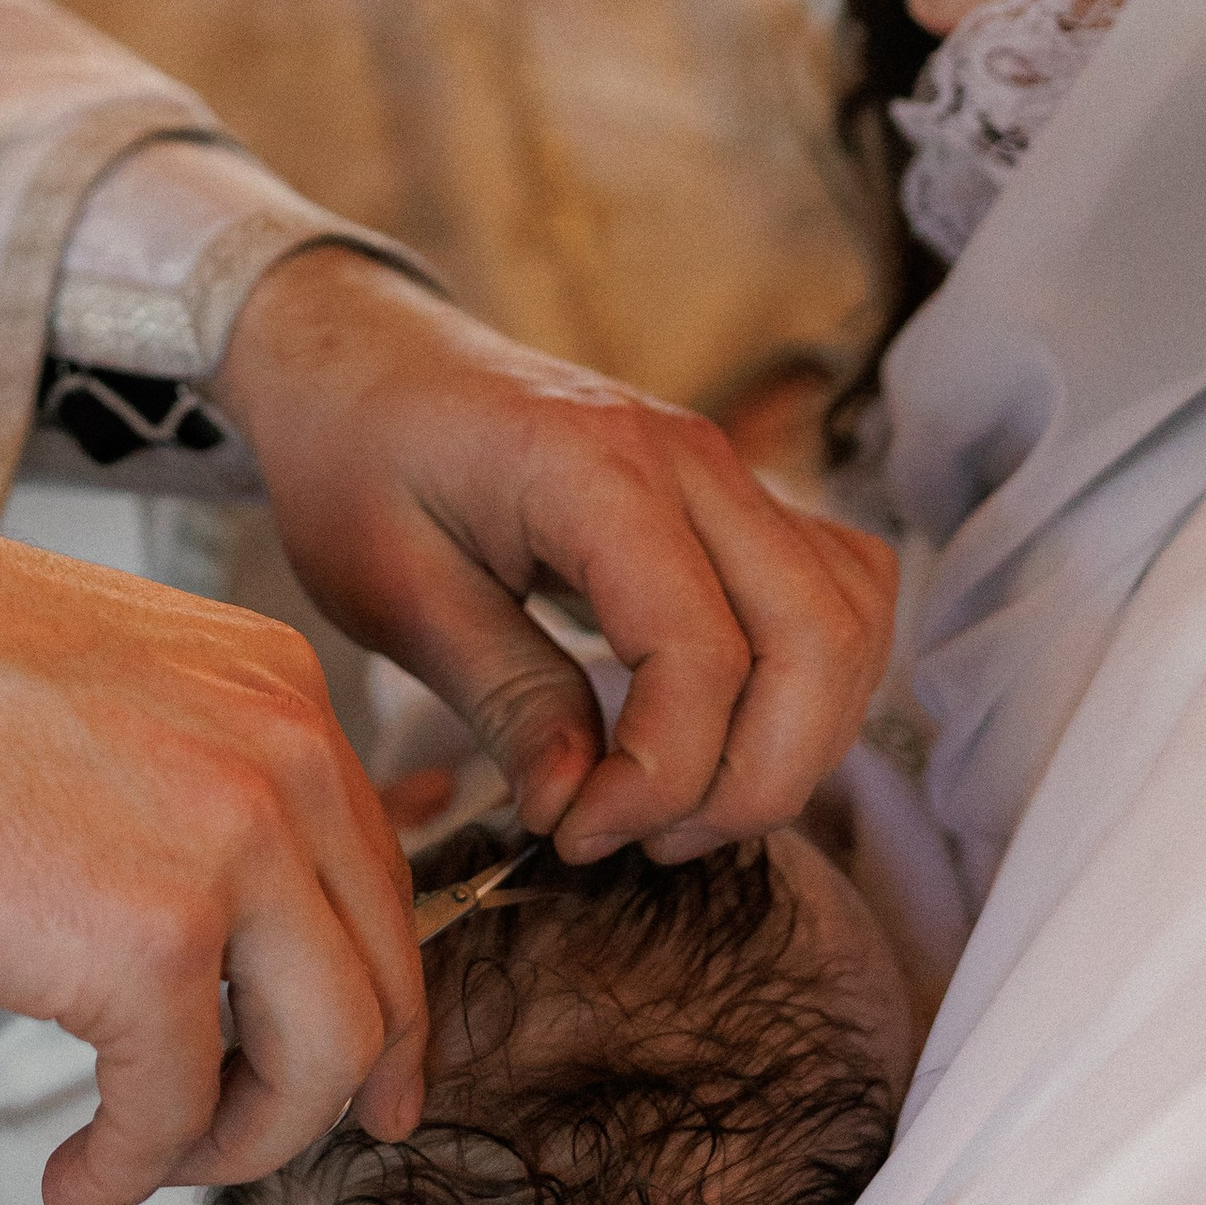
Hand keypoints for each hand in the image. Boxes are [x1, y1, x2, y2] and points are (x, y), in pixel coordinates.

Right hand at [0, 474, 426, 1204]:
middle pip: (378, 980)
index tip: (355, 1076)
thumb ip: (200, 779)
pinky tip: (75, 1172)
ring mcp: (230, 846)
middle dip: (328, 1093)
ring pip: (319, 1061)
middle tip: (258, 1143)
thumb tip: (231, 930)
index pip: (377, 875)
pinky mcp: (147, 943)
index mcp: (277, 687)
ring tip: (151, 1153)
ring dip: (241, 1141)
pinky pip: (175, 1108)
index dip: (373, 1001)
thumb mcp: (111, 689)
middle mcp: (285, 755)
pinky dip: (130, 1169)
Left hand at [210, 252, 895, 862]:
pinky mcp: (734, 496)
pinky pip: (836, 588)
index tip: (578, 836)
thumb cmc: (357, 461)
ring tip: (680, 804)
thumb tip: (578, 809)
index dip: (662, 776)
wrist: (361, 363)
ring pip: (848, 617)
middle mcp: (691, 457)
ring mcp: (726, 469)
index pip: (701, 652)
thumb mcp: (396, 594)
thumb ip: (504, 699)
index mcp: (594, 468)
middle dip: (757, 778)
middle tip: (647, 841)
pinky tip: (722, 734)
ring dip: (797, 737)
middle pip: (816, 638)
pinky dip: (812, 679)